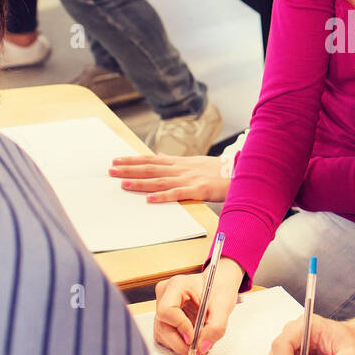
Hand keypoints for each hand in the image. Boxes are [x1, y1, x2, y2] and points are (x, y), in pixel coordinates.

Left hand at [109, 153, 230, 202]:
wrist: (243, 172)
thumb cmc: (221, 171)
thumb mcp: (197, 162)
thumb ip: (177, 161)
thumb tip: (159, 155)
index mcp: (182, 162)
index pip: (152, 159)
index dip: (134, 159)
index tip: (117, 159)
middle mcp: (182, 168)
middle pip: (151, 168)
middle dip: (129, 169)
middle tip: (110, 169)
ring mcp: (190, 178)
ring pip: (160, 180)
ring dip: (140, 182)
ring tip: (122, 183)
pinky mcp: (200, 189)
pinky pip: (178, 194)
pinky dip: (163, 196)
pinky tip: (149, 199)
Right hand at [152, 258, 242, 354]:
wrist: (218, 283)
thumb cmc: (219, 288)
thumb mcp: (223, 306)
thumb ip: (215, 327)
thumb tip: (203, 348)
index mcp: (176, 285)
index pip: (167, 310)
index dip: (179, 327)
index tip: (194, 338)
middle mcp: (164, 295)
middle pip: (162, 326)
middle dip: (180, 343)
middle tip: (198, 350)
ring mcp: (161, 306)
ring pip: (162, 334)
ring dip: (180, 344)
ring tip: (199, 343)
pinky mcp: (164, 318)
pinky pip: (165, 335)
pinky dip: (179, 342)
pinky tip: (193, 339)